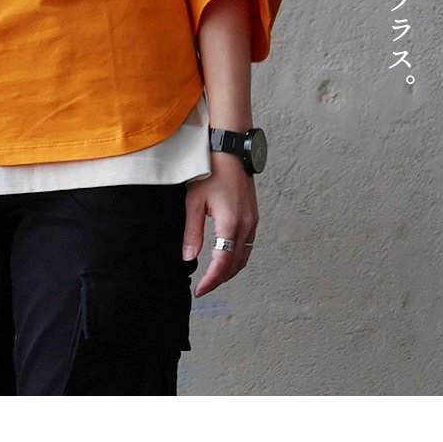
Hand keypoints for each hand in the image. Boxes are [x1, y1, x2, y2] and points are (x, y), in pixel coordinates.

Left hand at [183, 151, 258, 296]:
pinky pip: (248, 245)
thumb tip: (189, 257)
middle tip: (203, 287)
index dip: (211, 280)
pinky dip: (237, 257)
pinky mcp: (253, 216)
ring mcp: (253, 221)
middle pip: (236, 264)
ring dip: (230, 270)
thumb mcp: (194, 201)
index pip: (222, 263)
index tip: (200, 290)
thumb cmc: (211, 171)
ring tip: (213, 277)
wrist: (231, 151)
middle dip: (220, 279)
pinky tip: (225, 257)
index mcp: (231, 223)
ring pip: (244, 256)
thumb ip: (192, 232)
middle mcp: (246, 225)